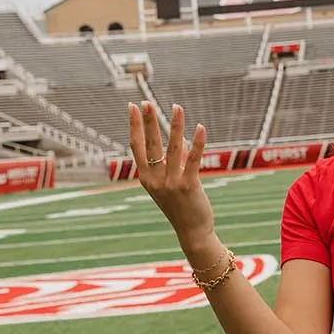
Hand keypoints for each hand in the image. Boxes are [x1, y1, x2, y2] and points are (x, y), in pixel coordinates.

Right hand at [127, 101, 215, 253]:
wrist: (191, 232)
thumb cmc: (181, 207)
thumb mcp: (172, 183)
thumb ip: (175, 162)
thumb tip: (181, 140)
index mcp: (146, 178)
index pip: (136, 146)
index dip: (134, 126)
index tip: (132, 107)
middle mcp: (155, 179)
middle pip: (150, 144)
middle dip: (148, 121)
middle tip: (146, 102)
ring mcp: (170, 183)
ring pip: (173, 148)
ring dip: (175, 125)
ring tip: (177, 106)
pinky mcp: (188, 186)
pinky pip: (194, 160)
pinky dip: (197, 143)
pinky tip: (200, 128)